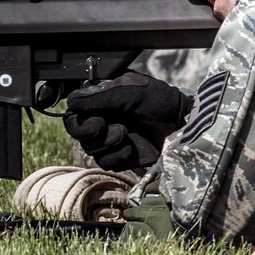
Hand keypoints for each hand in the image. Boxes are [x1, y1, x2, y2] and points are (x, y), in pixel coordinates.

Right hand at [62, 72, 192, 171]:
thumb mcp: (130, 92)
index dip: (71, 111)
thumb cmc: (160, 101)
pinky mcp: (119, 156)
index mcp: (101, 97)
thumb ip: (100, 97)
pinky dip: (116, 155)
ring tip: (124, 133)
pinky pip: (104, 161)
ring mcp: (109, 138)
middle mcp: (102, 117)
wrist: (183, 126)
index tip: (77, 111)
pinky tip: (130, 147)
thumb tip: (72, 103)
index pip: (73, 105)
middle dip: (86, 130)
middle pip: (74, 129)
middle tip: (102, 125)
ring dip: (105, 142)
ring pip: (88, 147)